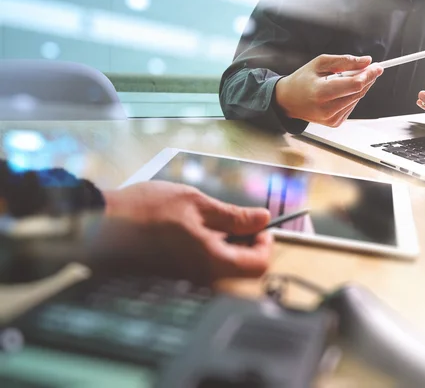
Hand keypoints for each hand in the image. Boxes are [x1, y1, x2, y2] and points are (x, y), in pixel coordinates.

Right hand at [101, 181, 272, 279]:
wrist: (100, 226)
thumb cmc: (145, 211)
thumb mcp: (196, 203)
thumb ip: (234, 215)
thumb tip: (262, 219)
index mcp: (212, 261)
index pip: (258, 265)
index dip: (266, 244)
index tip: (261, 226)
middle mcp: (202, 278)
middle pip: (242, 268)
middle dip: (247, 242)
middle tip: (237, 219)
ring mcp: (186, 280)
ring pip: (222, 266)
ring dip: (227, 244)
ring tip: (211, 219)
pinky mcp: (173, 277)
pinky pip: (202, 267)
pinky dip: (208, 249)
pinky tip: (193, 229)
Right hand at [275, 54, 383, 126]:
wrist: (288, 101)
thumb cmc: (302, 80)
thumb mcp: (320, 63)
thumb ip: (344, 61)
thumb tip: (366, 61)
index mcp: (321, 92)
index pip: (354, 85)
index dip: (368, 75)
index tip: (377, 67)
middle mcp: (327, 109)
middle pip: (358, 92)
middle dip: (367, 78)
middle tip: (371, 67)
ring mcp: (332, 118)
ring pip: (357, 99)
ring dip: (359, 86)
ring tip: (347, 77)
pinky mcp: (335, 123)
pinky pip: (351, 105)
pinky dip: (351, 95)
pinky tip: (341, 91)